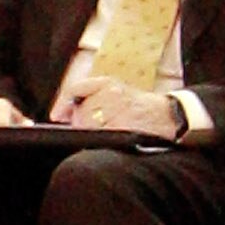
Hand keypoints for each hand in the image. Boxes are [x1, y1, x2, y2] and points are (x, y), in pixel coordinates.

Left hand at [53, 76, 181, 135]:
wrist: (168, 114)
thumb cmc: (138, 105)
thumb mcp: (115, 91)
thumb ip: (90, 97)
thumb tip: (64, 115)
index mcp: (108, 83)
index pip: (76, 90)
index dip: (63, 103)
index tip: (56, 116)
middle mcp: (113, 94)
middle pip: (82, 112)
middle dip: (81, 123)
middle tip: (92, 129)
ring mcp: (120, 111)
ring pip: (91, 126)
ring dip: (92, 133)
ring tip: (105, 133)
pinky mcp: (127, 127)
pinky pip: (104, 137)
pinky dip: (102, 140)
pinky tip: (109, 139)